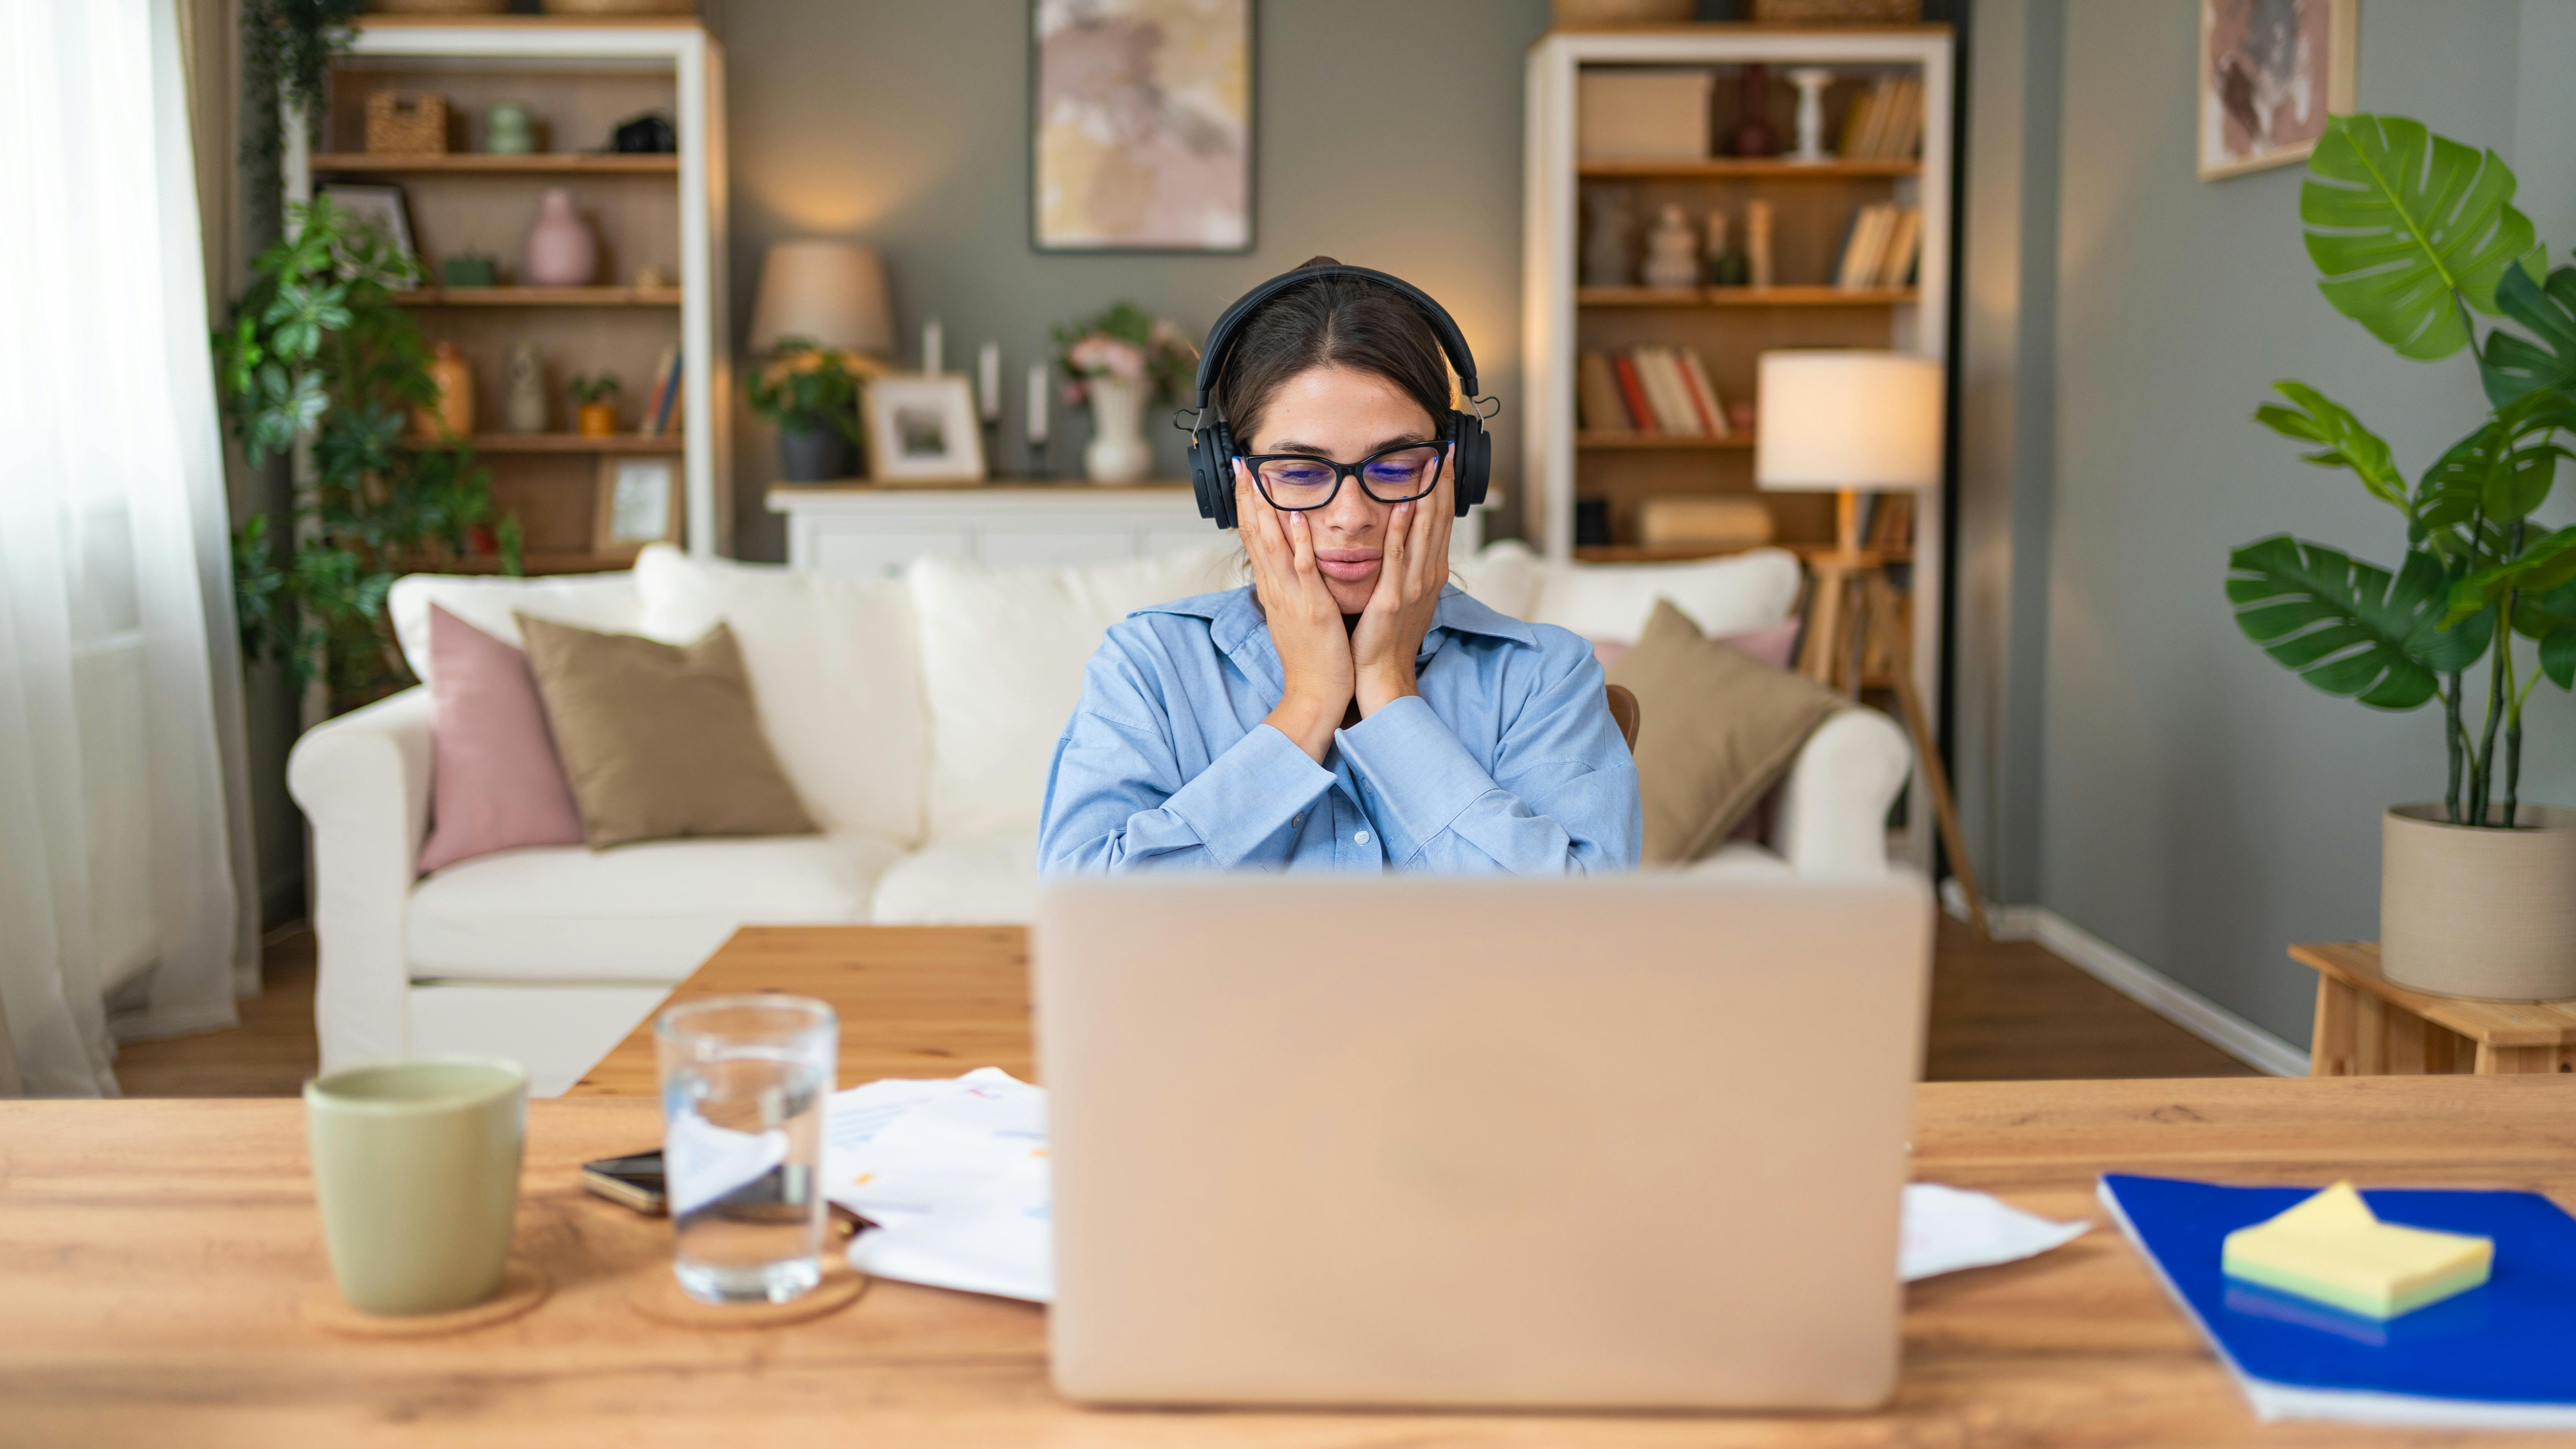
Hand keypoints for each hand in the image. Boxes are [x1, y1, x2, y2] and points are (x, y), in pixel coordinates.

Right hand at [1238, 463, 1353, 762]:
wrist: (1314, 695)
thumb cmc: (1311, 657)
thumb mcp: (1294, 615)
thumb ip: (1289, 587)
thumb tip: (1284, 566)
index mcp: (1272, 589)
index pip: (1253, 539)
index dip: (1246, 506)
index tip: (1242, 477)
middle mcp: (1276, 588)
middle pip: (1254, 534)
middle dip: (1247, 497)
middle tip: (1240, 463)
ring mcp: (1291, 596)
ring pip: (1272, 544)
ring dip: (1264, 508)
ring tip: (1258, 476)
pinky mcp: (1312, 607)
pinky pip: (1303, 568)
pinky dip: (1298, 541)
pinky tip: (1295, 515)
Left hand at [1350, 451, 1452, 716]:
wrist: (1383, 676)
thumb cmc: (1388, 638)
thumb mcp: (1404, 596)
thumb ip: (1407, 566)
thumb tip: (1406, 540)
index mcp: (1431, 573)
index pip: (1442, 522)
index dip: (1445, 489)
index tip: (1445, 460)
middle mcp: (1428, 576)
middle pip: (1440, 520)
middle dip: (1442, 482)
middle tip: (1443, 448)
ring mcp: (1413, 586)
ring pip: (1424, 531)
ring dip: (1428, 494)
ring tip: (1430, 463)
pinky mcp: (1392, 598)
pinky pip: (1398, 557)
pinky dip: (1403, 529)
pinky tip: (1405, 503)